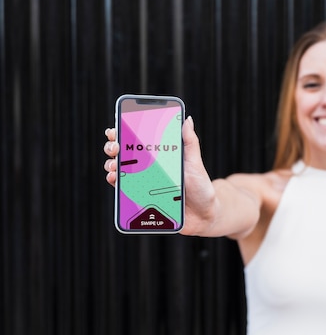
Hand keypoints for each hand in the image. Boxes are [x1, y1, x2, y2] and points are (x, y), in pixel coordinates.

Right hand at [103, 117, 218, 235]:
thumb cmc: (200, 187)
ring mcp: (143, 183)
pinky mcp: (142, 199)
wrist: (204, 214)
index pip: (137, 140)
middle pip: (123, 154)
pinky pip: (123, 191)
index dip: (123, 132)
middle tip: (116, 147)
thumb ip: (190, 142)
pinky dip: (115, 184)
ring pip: (119, 171)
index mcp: (159, 156)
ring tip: (115, 165)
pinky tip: (115, 179)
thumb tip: (187, 119)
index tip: (116, 129)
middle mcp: (148, 168)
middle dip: (113, 147)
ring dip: (111, 165)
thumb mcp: (195, 163)